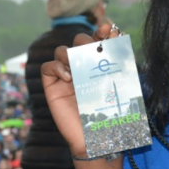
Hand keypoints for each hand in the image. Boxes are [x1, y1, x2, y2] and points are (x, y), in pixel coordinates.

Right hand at [41, 23, 122, 157]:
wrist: (98, 138)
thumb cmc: (112, 114)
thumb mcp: (120, 84)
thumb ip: (119, 60)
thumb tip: (116, 33)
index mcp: (99, 65)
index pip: (97, 41)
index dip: (101, 32)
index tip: (108, 29)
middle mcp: (82, 68)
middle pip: (77, 42)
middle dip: (85, 41)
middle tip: (93, 50)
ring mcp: (65, 76)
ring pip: (61, 51)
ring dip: (69, 53)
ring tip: (79, 67)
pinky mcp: (52, 87)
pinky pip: (47, 68)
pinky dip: (56, 67)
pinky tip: (69, 78)